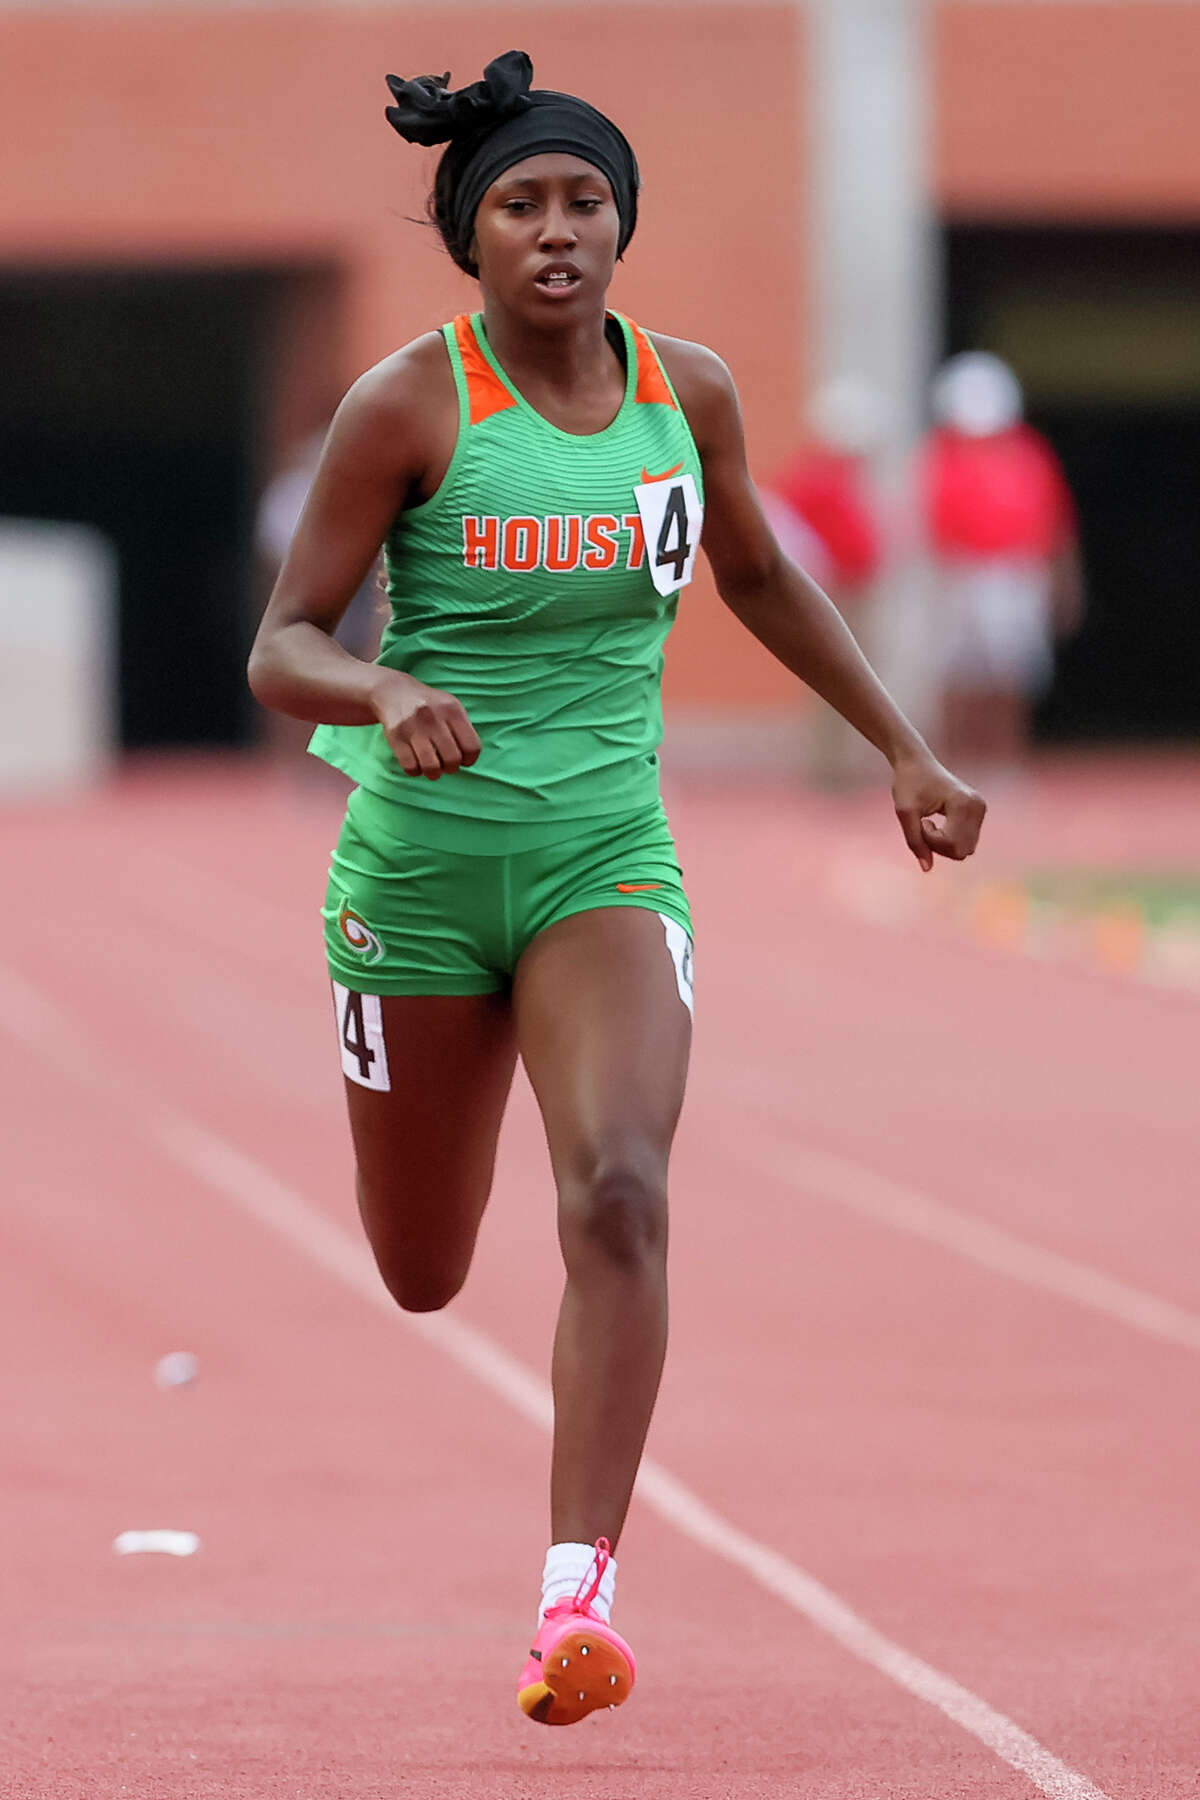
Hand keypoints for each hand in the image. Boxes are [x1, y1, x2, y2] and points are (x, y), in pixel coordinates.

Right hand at [370, 670, 480, 779]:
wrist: (394, 691)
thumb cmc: (429, 705)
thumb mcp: (451, 706)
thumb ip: (463, 729)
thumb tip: (469, 757)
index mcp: (452, 710)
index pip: (472, 747)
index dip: (470, 759)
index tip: (464, 761)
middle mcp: (433, 718)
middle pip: (452, 759)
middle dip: (452, 768)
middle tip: (447, 765)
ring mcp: (413, 728)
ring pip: (432, 767)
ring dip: (434, 774)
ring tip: (433, 769)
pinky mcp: (396, 737)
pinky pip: (410, 767)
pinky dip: (416, 772)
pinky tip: (417, 765)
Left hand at [891, 749, 985, 872]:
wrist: (916, 762)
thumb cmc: (908, 783)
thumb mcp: (905, 813)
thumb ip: (915, 841)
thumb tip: (927, 868)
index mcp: (963, 803)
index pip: (952, 843)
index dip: (931, 840)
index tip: (921, 822)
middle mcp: (978, 806)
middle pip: (962, 851)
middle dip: (939, 846)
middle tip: (924, 825)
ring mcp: (980, 809)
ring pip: (965, 849)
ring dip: (944, 844)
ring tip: (930, 824)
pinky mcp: (978, 812)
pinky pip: (966, 841)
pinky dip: (950, 839)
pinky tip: (939, 824)